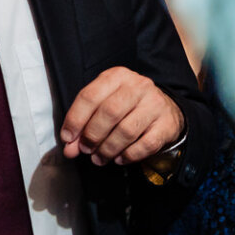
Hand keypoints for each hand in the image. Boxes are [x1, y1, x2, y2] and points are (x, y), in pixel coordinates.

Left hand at [61, 67, 184, 164]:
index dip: (75, 119)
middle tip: (86, 149)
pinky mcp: (167, 124)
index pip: (90, 96)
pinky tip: (120, 158)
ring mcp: (155, 104)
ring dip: (108, 149)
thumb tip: (70, 148)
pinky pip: (145, 145)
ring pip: (126, 131)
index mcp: (117, 76)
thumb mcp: (103, 106)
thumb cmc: (127, 107)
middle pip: (109, 112)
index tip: (68, 137)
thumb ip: (84, 125)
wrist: (164, 110)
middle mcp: (138, 86)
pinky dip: (128, 155)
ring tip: (100, 157)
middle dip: (92, 135)